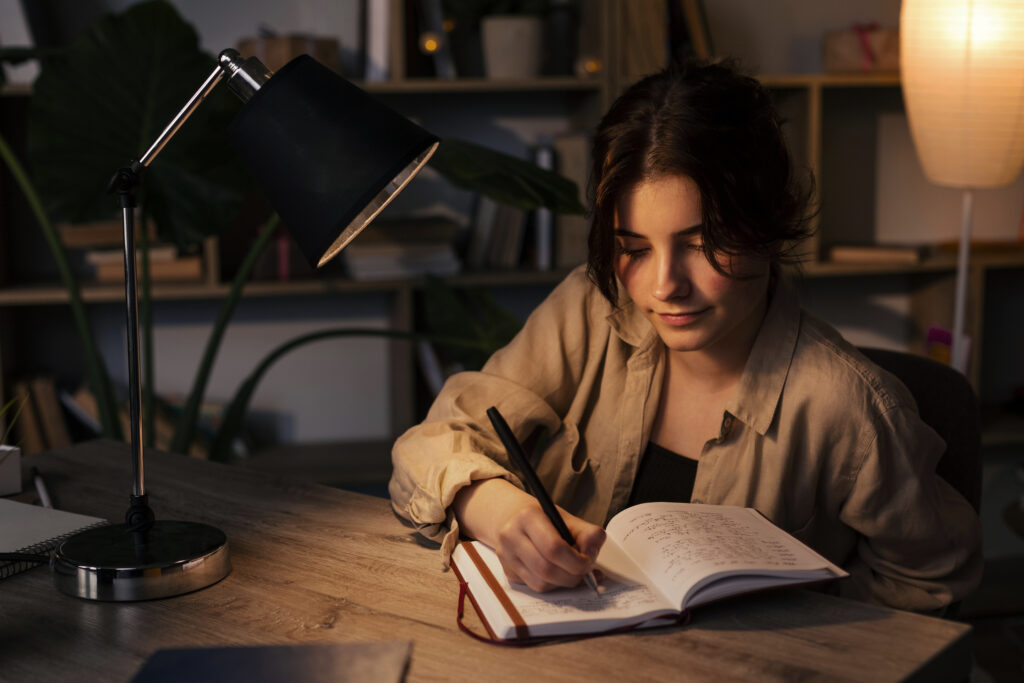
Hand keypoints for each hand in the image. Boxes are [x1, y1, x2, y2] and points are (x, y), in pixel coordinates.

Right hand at [453, 478, 605, 592]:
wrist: (515, 518)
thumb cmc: (546, 520)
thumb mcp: (567, 519)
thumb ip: (587, 533)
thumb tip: (592, 553)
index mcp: (527, 517)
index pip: (554, 548)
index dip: (577, 561)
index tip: (589, 561)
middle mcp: (511, 537)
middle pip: (547, 570)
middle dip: (573, 576)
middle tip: (585, 570)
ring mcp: (506, 557)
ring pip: (541, 584)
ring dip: (563, 582)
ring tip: (572, 571)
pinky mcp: (508, 573)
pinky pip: (536, 588)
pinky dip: (553, 584)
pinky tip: (558, 573)